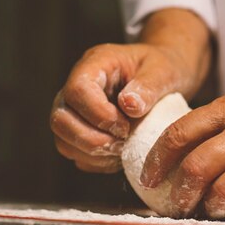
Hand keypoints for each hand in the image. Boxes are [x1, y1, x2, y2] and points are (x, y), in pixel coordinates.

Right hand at [50, 9, 211, 173]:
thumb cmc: (162, 68)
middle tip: (123, 143)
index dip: (98, 114)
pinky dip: (94, 161)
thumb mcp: (164, 71)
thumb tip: (129, 106)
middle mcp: (77, 85)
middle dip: (91, 139)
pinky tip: (119, 156)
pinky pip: (74, 152)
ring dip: (91, 153)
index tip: (125, 126)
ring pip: (62, 139)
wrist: (163, 76)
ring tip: (122, 150)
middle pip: (61, 118)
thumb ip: (149, 86)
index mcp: (96, 63)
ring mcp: (74, 108)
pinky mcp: (79, 128)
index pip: (78, 89)